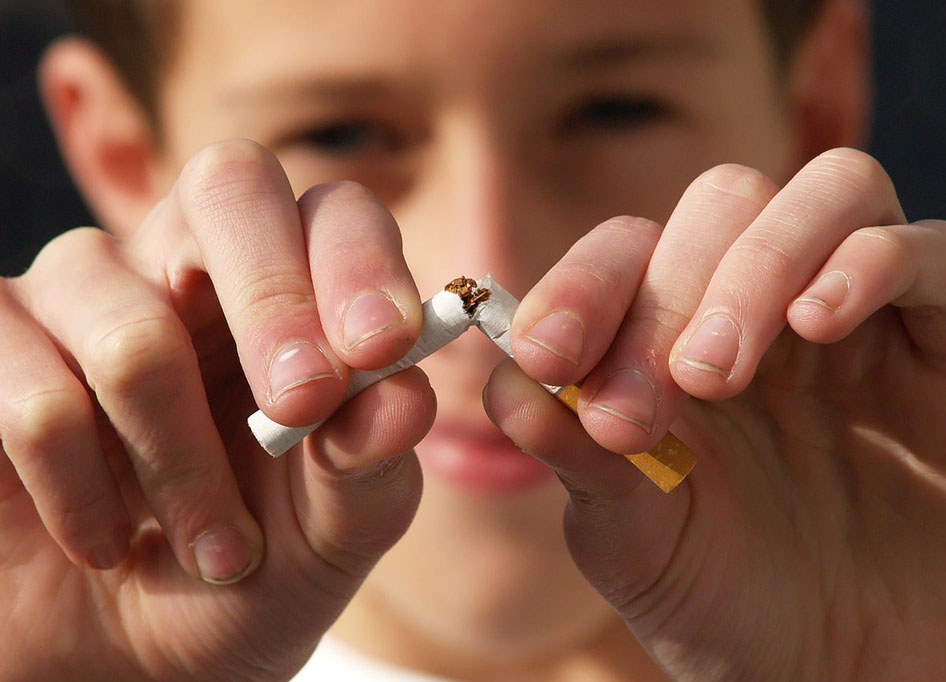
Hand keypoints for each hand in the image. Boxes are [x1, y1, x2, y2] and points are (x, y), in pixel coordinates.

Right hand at [0, 140, 431, 680]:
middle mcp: (185, 264)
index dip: (358, 264)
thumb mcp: (336, 528)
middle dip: (276, 305)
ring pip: (136, 333)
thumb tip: (404, 396)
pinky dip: (85, 495)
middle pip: (228, 187)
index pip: (331, 213)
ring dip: (186, 469)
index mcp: (292, 289)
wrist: (133, 652)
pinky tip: (107, 541)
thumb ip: (372, 460)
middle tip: (299, 409)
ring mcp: (79, 296)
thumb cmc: (252, 565)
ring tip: (219, 550)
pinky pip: (37, 398)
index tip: (382, 348)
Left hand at [485, 148, 945, 680]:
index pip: (630, 252)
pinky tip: (817, 324)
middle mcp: (773, 312)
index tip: (544, 357)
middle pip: (724, 204)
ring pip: (829, 192)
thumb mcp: (634, 540)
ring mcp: (868, 320)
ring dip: (755, 264)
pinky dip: (867, 263)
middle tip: (641, 407)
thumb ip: (575, 456)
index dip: (581, 285)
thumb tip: (507, 382)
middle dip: (666, 294)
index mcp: (682, 342)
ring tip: (716, 374)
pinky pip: (929, 250)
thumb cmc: (738, 613)